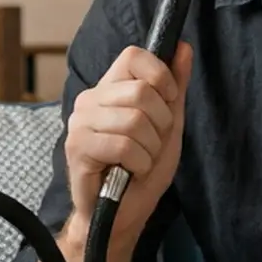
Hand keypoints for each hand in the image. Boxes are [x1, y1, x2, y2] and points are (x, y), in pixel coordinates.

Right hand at [62, 43, 193, 250]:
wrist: (121, 214)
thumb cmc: (141, 170)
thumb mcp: (168, 125)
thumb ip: (174, 88)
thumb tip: (184, 47)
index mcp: (110, 87)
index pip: (133, 55)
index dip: (160, 75)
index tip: (168, 101)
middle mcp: (90, 99)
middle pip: (142, 91)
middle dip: (161, 124)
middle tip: (151, 143)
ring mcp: (79, 122)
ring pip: (135, 120)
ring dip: (150, 149)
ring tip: (139, 161)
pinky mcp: (77, 147)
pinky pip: (124, 146)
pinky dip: (138, 164)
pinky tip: (129, 172)